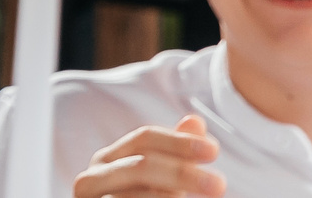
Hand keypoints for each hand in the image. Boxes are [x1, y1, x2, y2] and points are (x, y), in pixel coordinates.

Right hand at [72, 116, 224, 197]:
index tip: (213, 151)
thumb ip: (171, 152)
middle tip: (219, 185)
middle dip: (182, 173)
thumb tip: (196, 121)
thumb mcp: (152, 178)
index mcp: (106, 160)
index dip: (179, 142)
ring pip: (136, 196)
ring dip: (170, 197)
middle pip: (141, 166)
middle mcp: (92, 178)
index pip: (144, 138)